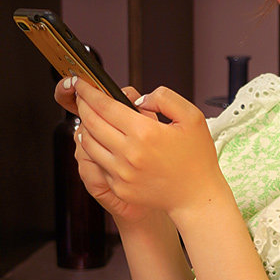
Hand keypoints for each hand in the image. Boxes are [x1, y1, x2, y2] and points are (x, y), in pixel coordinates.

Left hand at [73, 80, 222, 224]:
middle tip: (82, 96)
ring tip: (89, 117)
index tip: (82, 84)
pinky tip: (99, 141)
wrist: (196, 196)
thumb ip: (165, 98)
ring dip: (85, 127)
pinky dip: (94, 149)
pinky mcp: (119, 187)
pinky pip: (97, 164)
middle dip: (83, 106)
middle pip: (92, 123)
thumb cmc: (197, 157)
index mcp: (145, 133)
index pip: (105, 106)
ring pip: (89, 144)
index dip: (89, 92)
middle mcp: (129, 153)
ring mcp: (121, 173)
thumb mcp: (192, 117)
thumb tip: (139, 100)